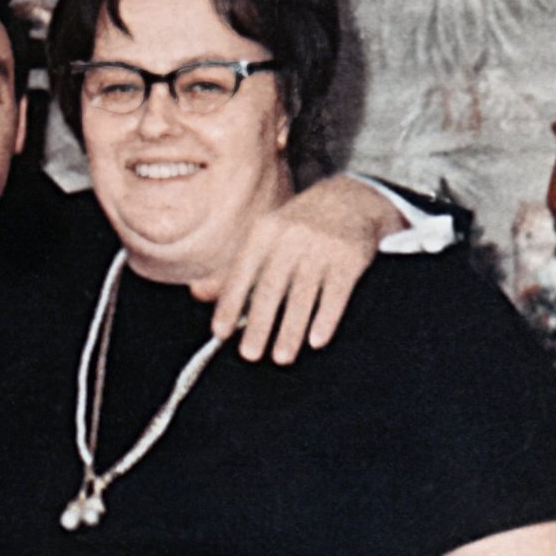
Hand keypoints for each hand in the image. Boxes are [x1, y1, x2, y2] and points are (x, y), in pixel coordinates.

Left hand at [194, 175, 398, 363]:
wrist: (352, 198)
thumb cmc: (299, 226)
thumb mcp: (268, 234)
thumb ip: (242, 265)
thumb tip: (202, 296)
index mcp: (264, 231)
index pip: (242, 272)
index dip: (229, 304)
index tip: (219, 332)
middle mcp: (291, 237)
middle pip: (271, 289)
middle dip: (259, 325)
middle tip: (248, 355)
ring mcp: (322, 247)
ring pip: (303, 296)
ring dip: (291, 331)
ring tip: (280, 357)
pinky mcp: (351, 258)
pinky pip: (336, 295)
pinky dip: (326, 320)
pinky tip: (316, 341)